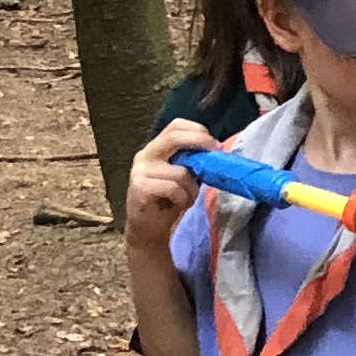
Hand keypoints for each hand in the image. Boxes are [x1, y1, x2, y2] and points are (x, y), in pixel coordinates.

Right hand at [123, 119, 212, 236]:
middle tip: (216, 155)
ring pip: (180, 171)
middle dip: (200, 143)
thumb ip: (193, 161)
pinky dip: (183, 198)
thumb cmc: (169, 201)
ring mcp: (139, 171)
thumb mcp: (184, 176)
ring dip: (192, 188)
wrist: (148, 230)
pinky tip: (177, 205)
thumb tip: (216, 150)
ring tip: (186, 198)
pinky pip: (174, 188)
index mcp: (156, 148)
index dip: (197, 130)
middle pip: (174, 137)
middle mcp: (145, 155)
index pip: (175, 125)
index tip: (215, 144)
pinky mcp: (139, 188)